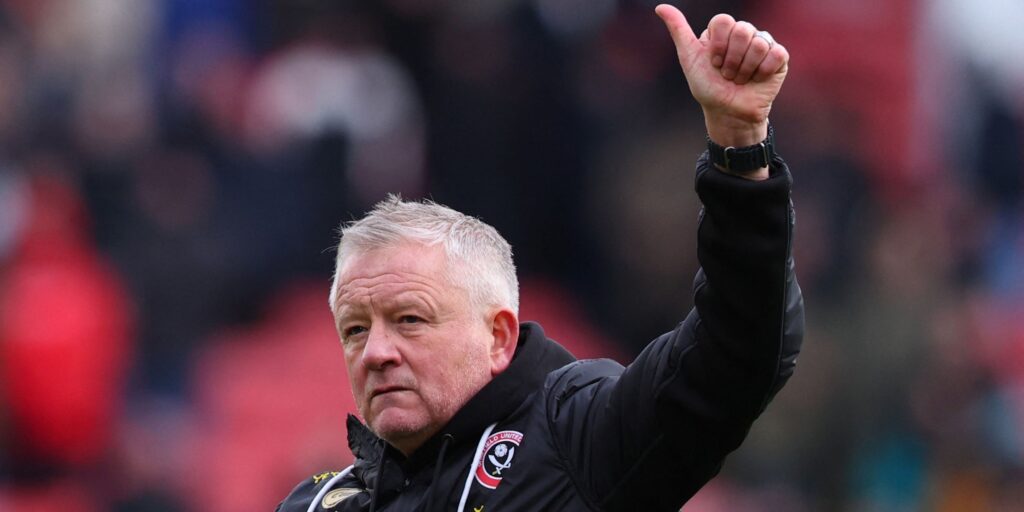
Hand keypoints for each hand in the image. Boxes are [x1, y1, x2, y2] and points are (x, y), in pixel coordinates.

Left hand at [656, 5, 788, 148]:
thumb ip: (678, 30)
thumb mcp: (689, 58)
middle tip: (727, 74)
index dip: (717, 45)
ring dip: (745, 69)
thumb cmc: (708, 87)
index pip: (723, 21)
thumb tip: (660, 7)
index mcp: (724, 31)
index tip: (713, 63)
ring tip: (740, 79)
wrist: (727, 112)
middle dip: (731, 59)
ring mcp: (763, 44)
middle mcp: (744, 34)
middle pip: (742, 30)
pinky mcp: (779, 58)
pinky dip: (763, 71)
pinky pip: (776, 53)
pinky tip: (757, 80)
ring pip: (759, 43)